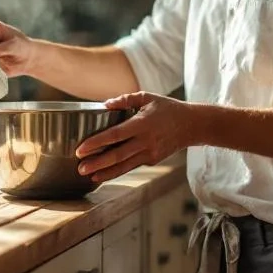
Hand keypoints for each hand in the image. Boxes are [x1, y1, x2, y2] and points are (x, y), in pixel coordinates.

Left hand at [74, 92, 202, 182]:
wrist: (192, 125)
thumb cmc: (168, 108)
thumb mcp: (147, 97)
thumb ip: (125, 99)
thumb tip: (104, 104)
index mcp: (142, 124)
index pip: (115, 135)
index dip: (97, 143)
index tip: (81, 149)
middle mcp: (145, 141)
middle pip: (117, 155)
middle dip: (97, 163)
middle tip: (80, 168)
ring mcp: (150, 153)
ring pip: (124, 166)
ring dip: (105, 172)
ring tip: (89, 176)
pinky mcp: (152, 160)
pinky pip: (131, 166)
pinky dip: (117, 171)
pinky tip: (103, 174)